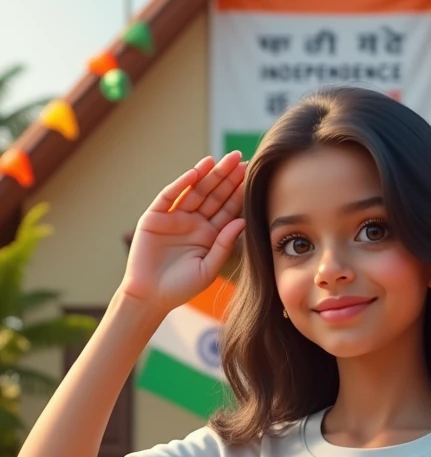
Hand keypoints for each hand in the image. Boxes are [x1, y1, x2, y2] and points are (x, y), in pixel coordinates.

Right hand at [120, 152, 246, 314]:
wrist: (150, 297)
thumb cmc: (181, 288)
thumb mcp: (208, 269)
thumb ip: (224, 245)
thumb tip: (242, 221)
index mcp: (209, 234)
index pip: (227, 209)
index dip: (238, 193)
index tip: (253, 176)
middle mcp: (193, 222)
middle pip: (213, 195)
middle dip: (226, 177)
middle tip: (240, 159)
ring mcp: (174, 218)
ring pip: (194, 191)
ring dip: (207, 175)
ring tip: (221, 160)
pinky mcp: (154, 217)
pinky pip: (169, 197)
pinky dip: (181, 183)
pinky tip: (195, 172)